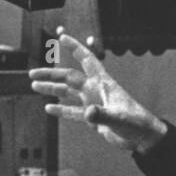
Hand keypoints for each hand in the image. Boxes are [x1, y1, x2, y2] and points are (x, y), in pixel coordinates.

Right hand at [28, 30, 167, 152]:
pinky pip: (72, 111)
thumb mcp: (119, 118)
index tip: (62, 37)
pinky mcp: (92, 118)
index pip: (87, 60)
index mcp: (102, 84)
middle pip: (69, 78)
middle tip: (32, 74)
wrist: (143, 137)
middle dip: (50, 75)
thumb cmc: (136, 123)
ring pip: (68, 93)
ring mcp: (93, 103)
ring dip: (52, 90)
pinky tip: (49, 108)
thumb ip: (102, 115)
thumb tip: (87, 112)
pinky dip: (61, 110)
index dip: (75, 48)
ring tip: (35, 87)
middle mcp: (95, 90)